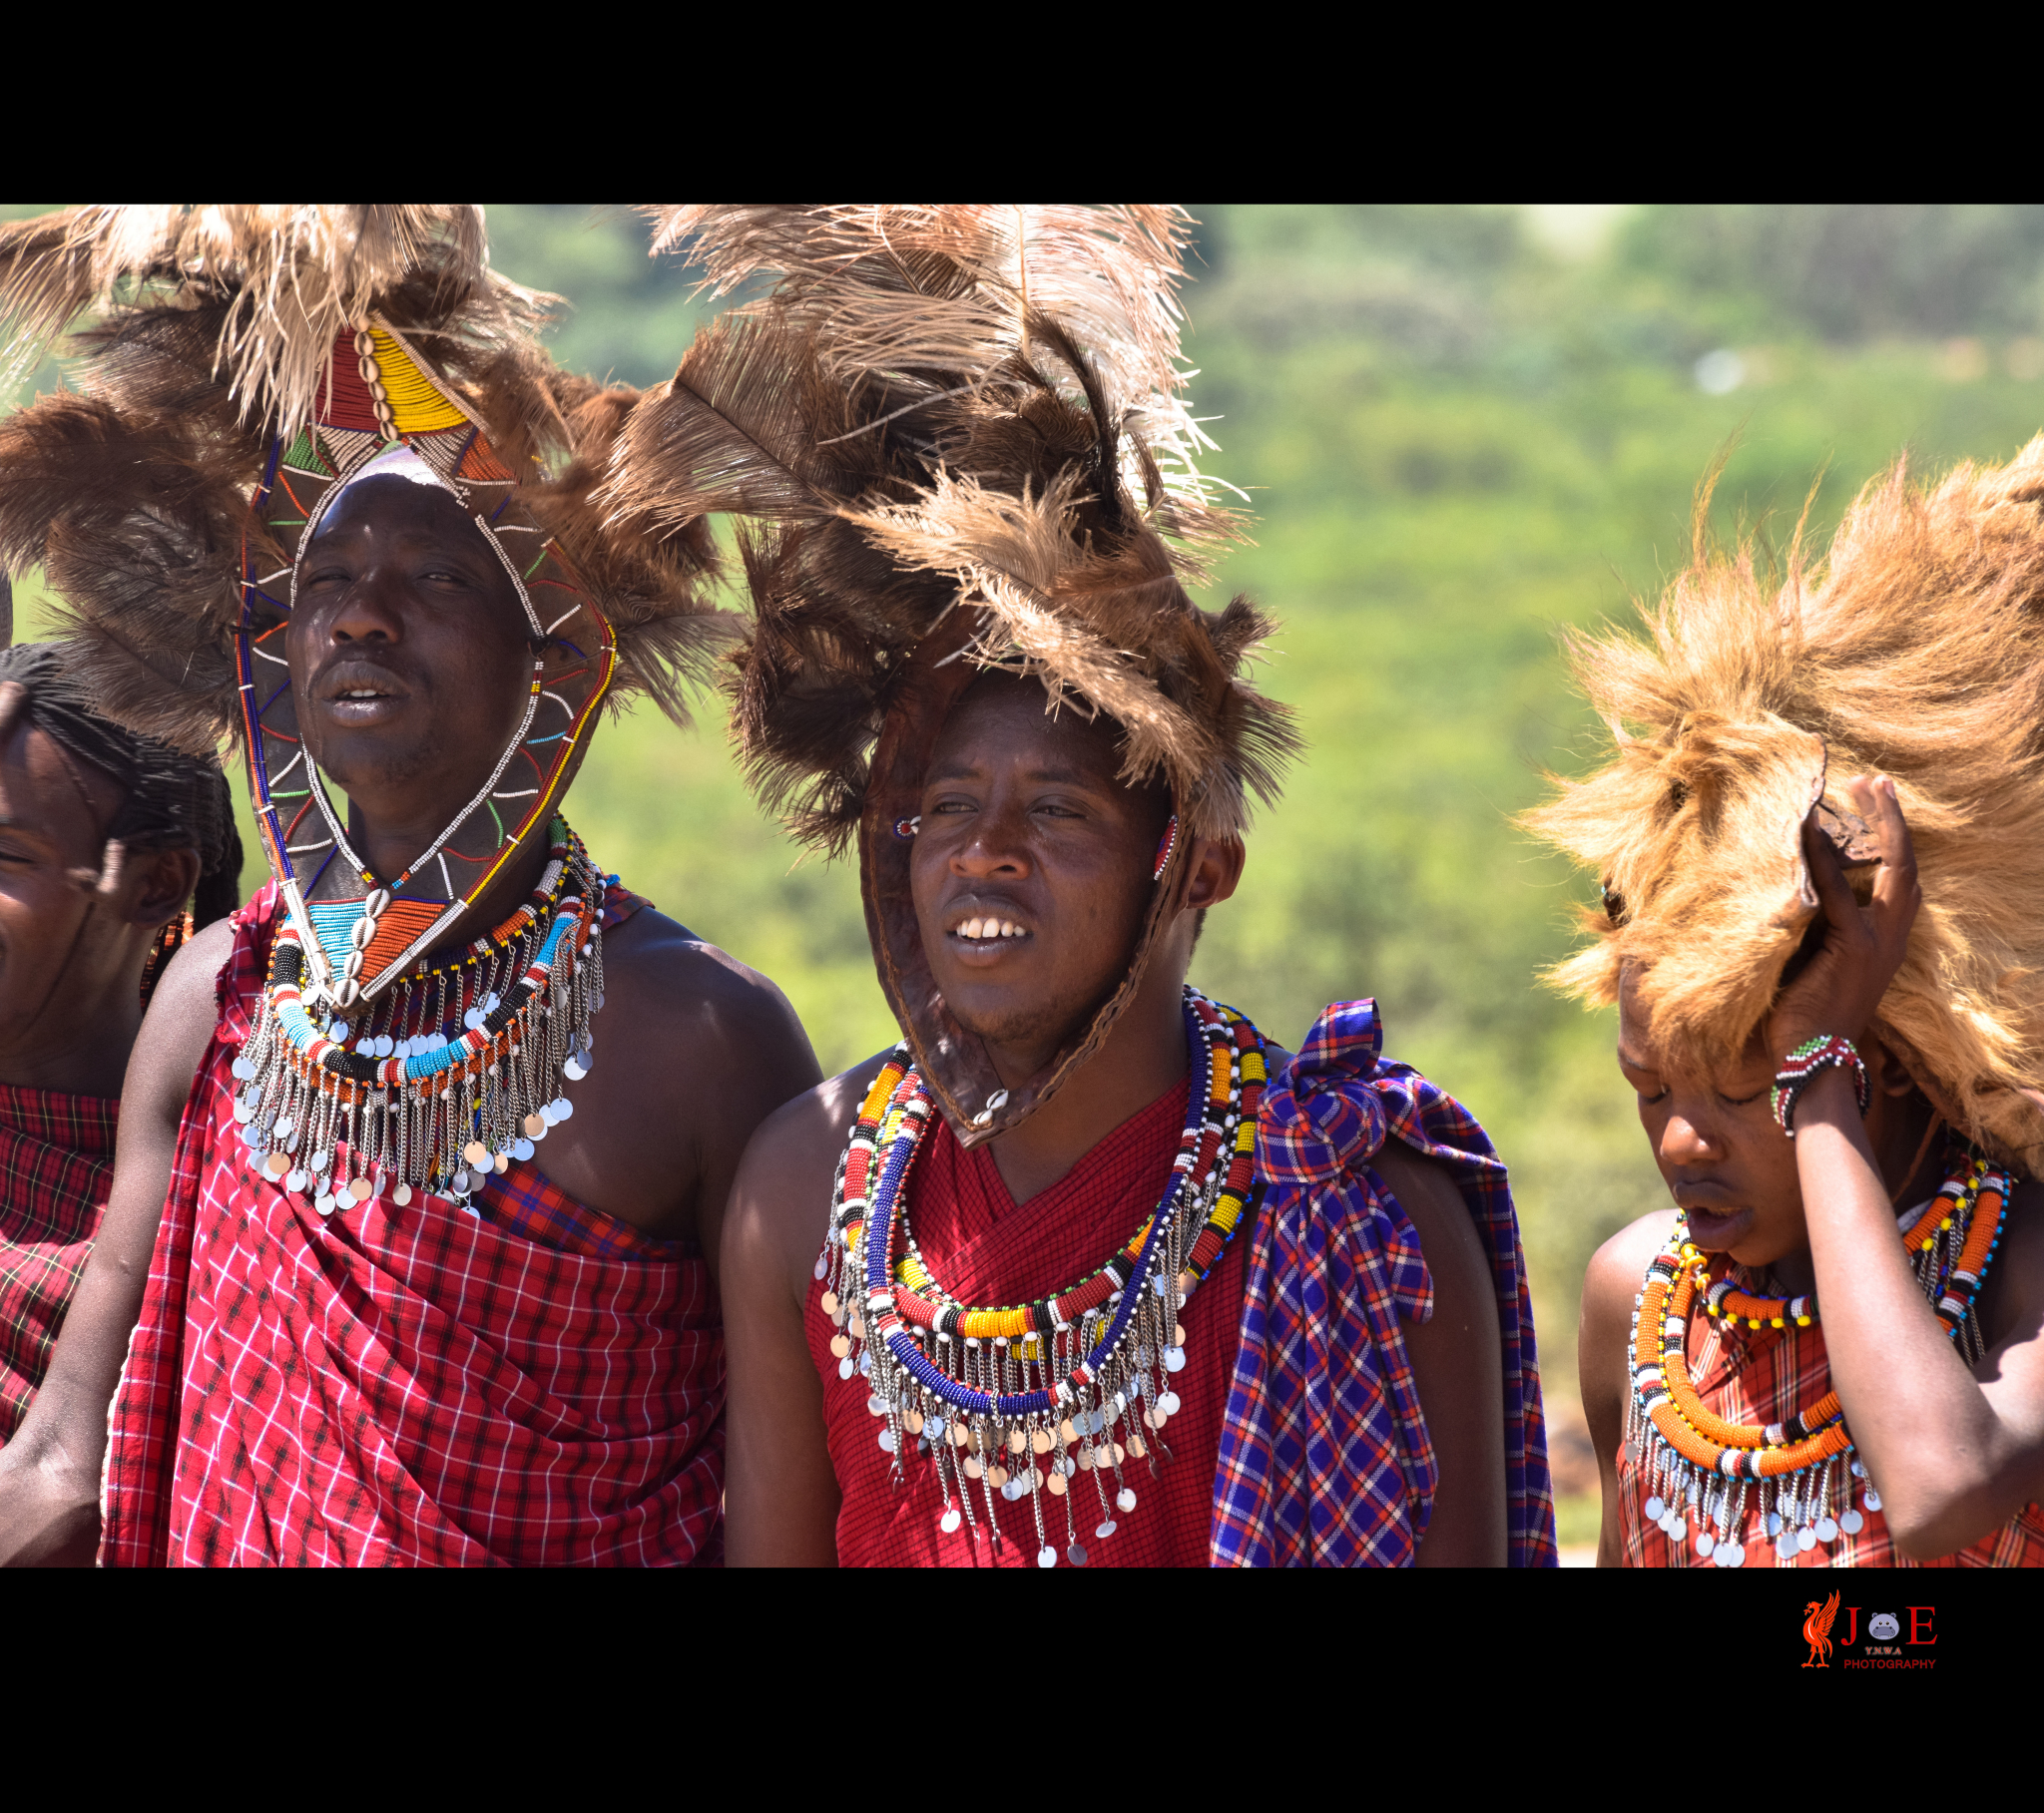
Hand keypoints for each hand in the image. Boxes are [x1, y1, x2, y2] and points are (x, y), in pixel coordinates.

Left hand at [1768, 774, 1919, 1065]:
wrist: (1810, 1061)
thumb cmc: (1803, 1018)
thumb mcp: (1814, 962)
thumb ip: (1814, 926)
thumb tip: (1786, 885)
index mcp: (1884, 941)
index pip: (1899, 879)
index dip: (1893, 839)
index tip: (1878, 800)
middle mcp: (1890, 938)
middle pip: (1905, 865)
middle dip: (1892, 819)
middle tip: (1872, 780)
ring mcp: (1876, 943)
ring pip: (1891, 870)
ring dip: (1874, 824)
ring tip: (1857, 788)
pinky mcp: (1851, 950)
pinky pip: (1839, 894)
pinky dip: (1826, 860)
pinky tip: (1811, 832)